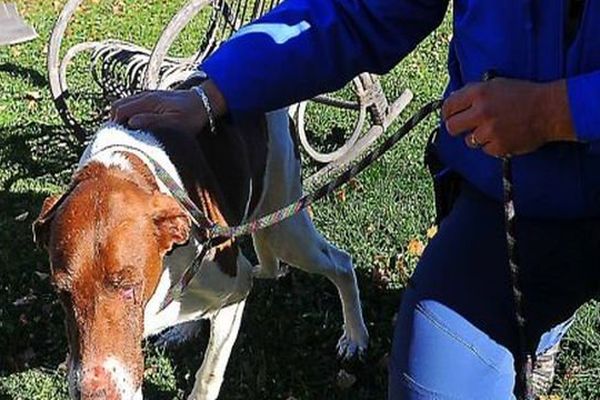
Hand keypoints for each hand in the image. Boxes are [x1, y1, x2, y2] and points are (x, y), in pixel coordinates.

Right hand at [110, 80, 226, 136]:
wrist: (204, 101)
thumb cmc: (192, 114)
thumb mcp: (175, 122)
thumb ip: (153, 121)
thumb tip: (131, 123)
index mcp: (148, 101)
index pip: (120, 110)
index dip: (114, 124)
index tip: (116, 139)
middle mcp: (145, 95)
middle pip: (118, 106)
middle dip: (114, 121)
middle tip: (119, 138)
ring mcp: (148, 96)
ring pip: (124, 104)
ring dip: (120, 118)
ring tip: (125, 134)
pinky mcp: (152, 99)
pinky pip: (133, 104)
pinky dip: (128, 114)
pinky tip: (134, 126)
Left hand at [442, 78, 576, 156]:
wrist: (549, 110)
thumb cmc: (524, 95)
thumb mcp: (496, 84)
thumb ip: (473, 93)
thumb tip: (453, 102)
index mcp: (478, 93)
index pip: (449, 106)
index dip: (447, 113)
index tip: (450, 116)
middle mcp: (481, 112)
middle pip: (452, 127)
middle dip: (457, 128)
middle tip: (466, 127)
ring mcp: (489, 131)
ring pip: (469, 141)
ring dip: (477, 137)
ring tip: (494, 129)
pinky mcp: (498, 146)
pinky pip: (485, 150)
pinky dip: (492, 145)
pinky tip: (504, 136)